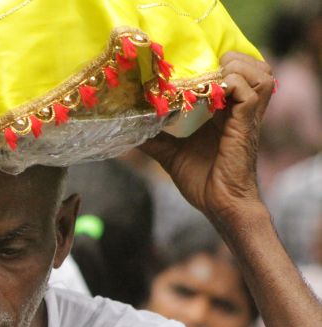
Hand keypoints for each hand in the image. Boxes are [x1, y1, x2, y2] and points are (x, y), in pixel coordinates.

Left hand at [140, 52, 275, 222]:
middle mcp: (240, 111)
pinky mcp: (246, 124)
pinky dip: (234, 83)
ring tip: (213, 75)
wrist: (220, 205)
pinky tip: (214, 91)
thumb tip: (129, 129)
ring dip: (236, 67)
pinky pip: (251, 92)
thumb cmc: (202, 182)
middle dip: (232, 59)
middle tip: (204, 65)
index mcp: (226, 113)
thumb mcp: (171, 154)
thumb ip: (154, 138)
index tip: (191, 61)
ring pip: (259, 73)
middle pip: (254, 67)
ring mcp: (246, 116)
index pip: (234, 75)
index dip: (220, 62)